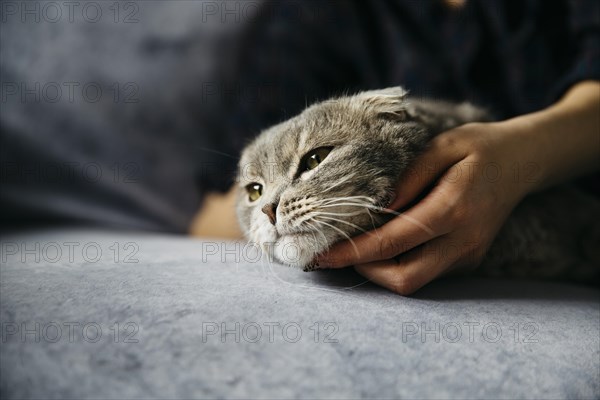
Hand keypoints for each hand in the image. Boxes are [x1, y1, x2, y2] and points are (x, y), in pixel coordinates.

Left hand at [316, 121, 535, 294]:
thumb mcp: (441, 146)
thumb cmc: (478, 147)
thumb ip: (407, 177)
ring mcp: (469, 255)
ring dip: (377, 271)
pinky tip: (380, 244)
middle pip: (404, 278)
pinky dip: (396, 264)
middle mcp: (464, 240)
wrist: (523, 161)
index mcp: (455, 208)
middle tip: (332, 253)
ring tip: (351, 247)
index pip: (394, 241)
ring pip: (414, 281)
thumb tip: (374, 208)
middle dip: (362, 271)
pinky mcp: (468, 260)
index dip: (353, 252)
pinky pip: (425, 272)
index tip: (321, 254)